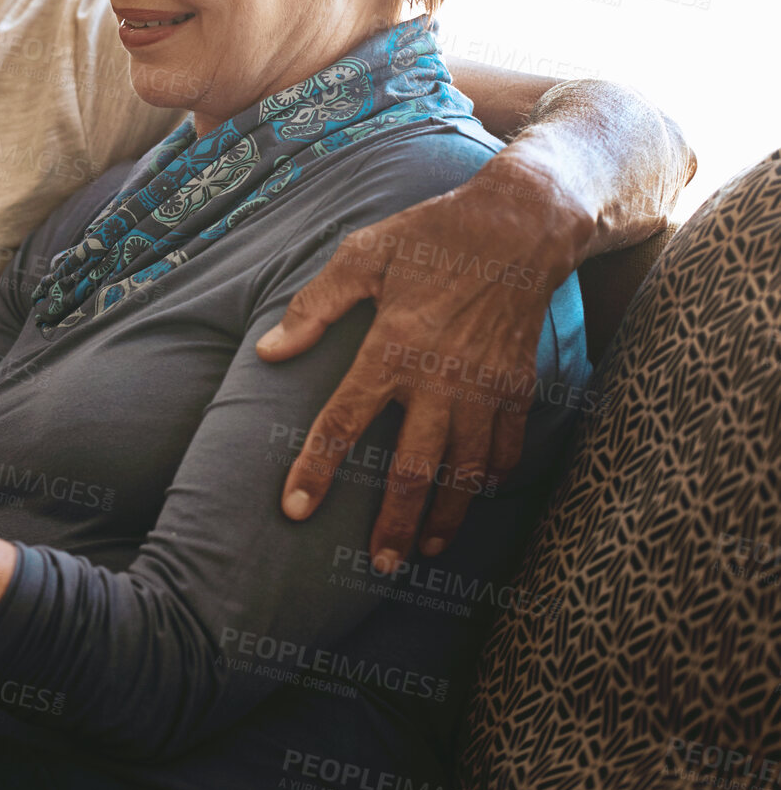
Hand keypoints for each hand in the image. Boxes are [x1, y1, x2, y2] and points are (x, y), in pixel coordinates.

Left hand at [257, 157, 576, 569]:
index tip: (295, 509)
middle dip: (396, 524)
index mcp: (393, 348)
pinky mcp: (519, 385)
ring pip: (467, 472)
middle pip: (416, 470)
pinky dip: (494, 479)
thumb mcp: (363, 256)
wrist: (521, 224)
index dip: (317, 469)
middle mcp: (442, 379)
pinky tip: (476, 497)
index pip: (344, 422)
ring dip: (448, 517)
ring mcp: (486, 387)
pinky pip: (509, 447)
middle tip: (380, 565)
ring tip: (427, 550)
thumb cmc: (432, 235)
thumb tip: (268, 351)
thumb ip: (314, 307)